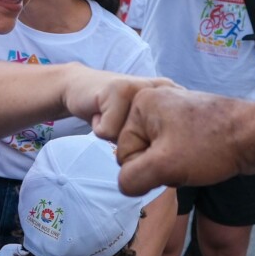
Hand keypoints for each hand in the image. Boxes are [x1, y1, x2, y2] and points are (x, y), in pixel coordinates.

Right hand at [60, 65, 176, 142]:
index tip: (135, 128)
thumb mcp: (142, 129)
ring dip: (114, 135)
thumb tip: (159, 168)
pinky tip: (100, 111)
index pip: (169, 145)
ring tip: (111, 115)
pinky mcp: (118, 89)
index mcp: (175, 98)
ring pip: (128, 139)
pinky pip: (107, 132)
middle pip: (150, 144)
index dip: (146, 146)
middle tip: (121, 119)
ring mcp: (141, 87)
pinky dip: (98, 128)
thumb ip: (158, 141)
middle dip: (131, 140)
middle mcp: (163, 89)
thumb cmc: (114, 114)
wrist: (79, 87)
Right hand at [115, 87, 254, 194]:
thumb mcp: (163, 167)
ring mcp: (175, 111)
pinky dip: (185, 161)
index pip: (123, 153)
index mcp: (141, 103)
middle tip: (185, 162)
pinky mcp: (191, 123)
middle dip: (159, 167)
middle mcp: (155, 102)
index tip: (171, 162)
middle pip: (140, 152)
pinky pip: (175, 150)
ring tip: (195, 160)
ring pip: (158, 155)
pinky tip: (202, 159)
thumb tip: (126, 185)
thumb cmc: (210, 146)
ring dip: (173, 167)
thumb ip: (133, 179)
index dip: (145, 168)